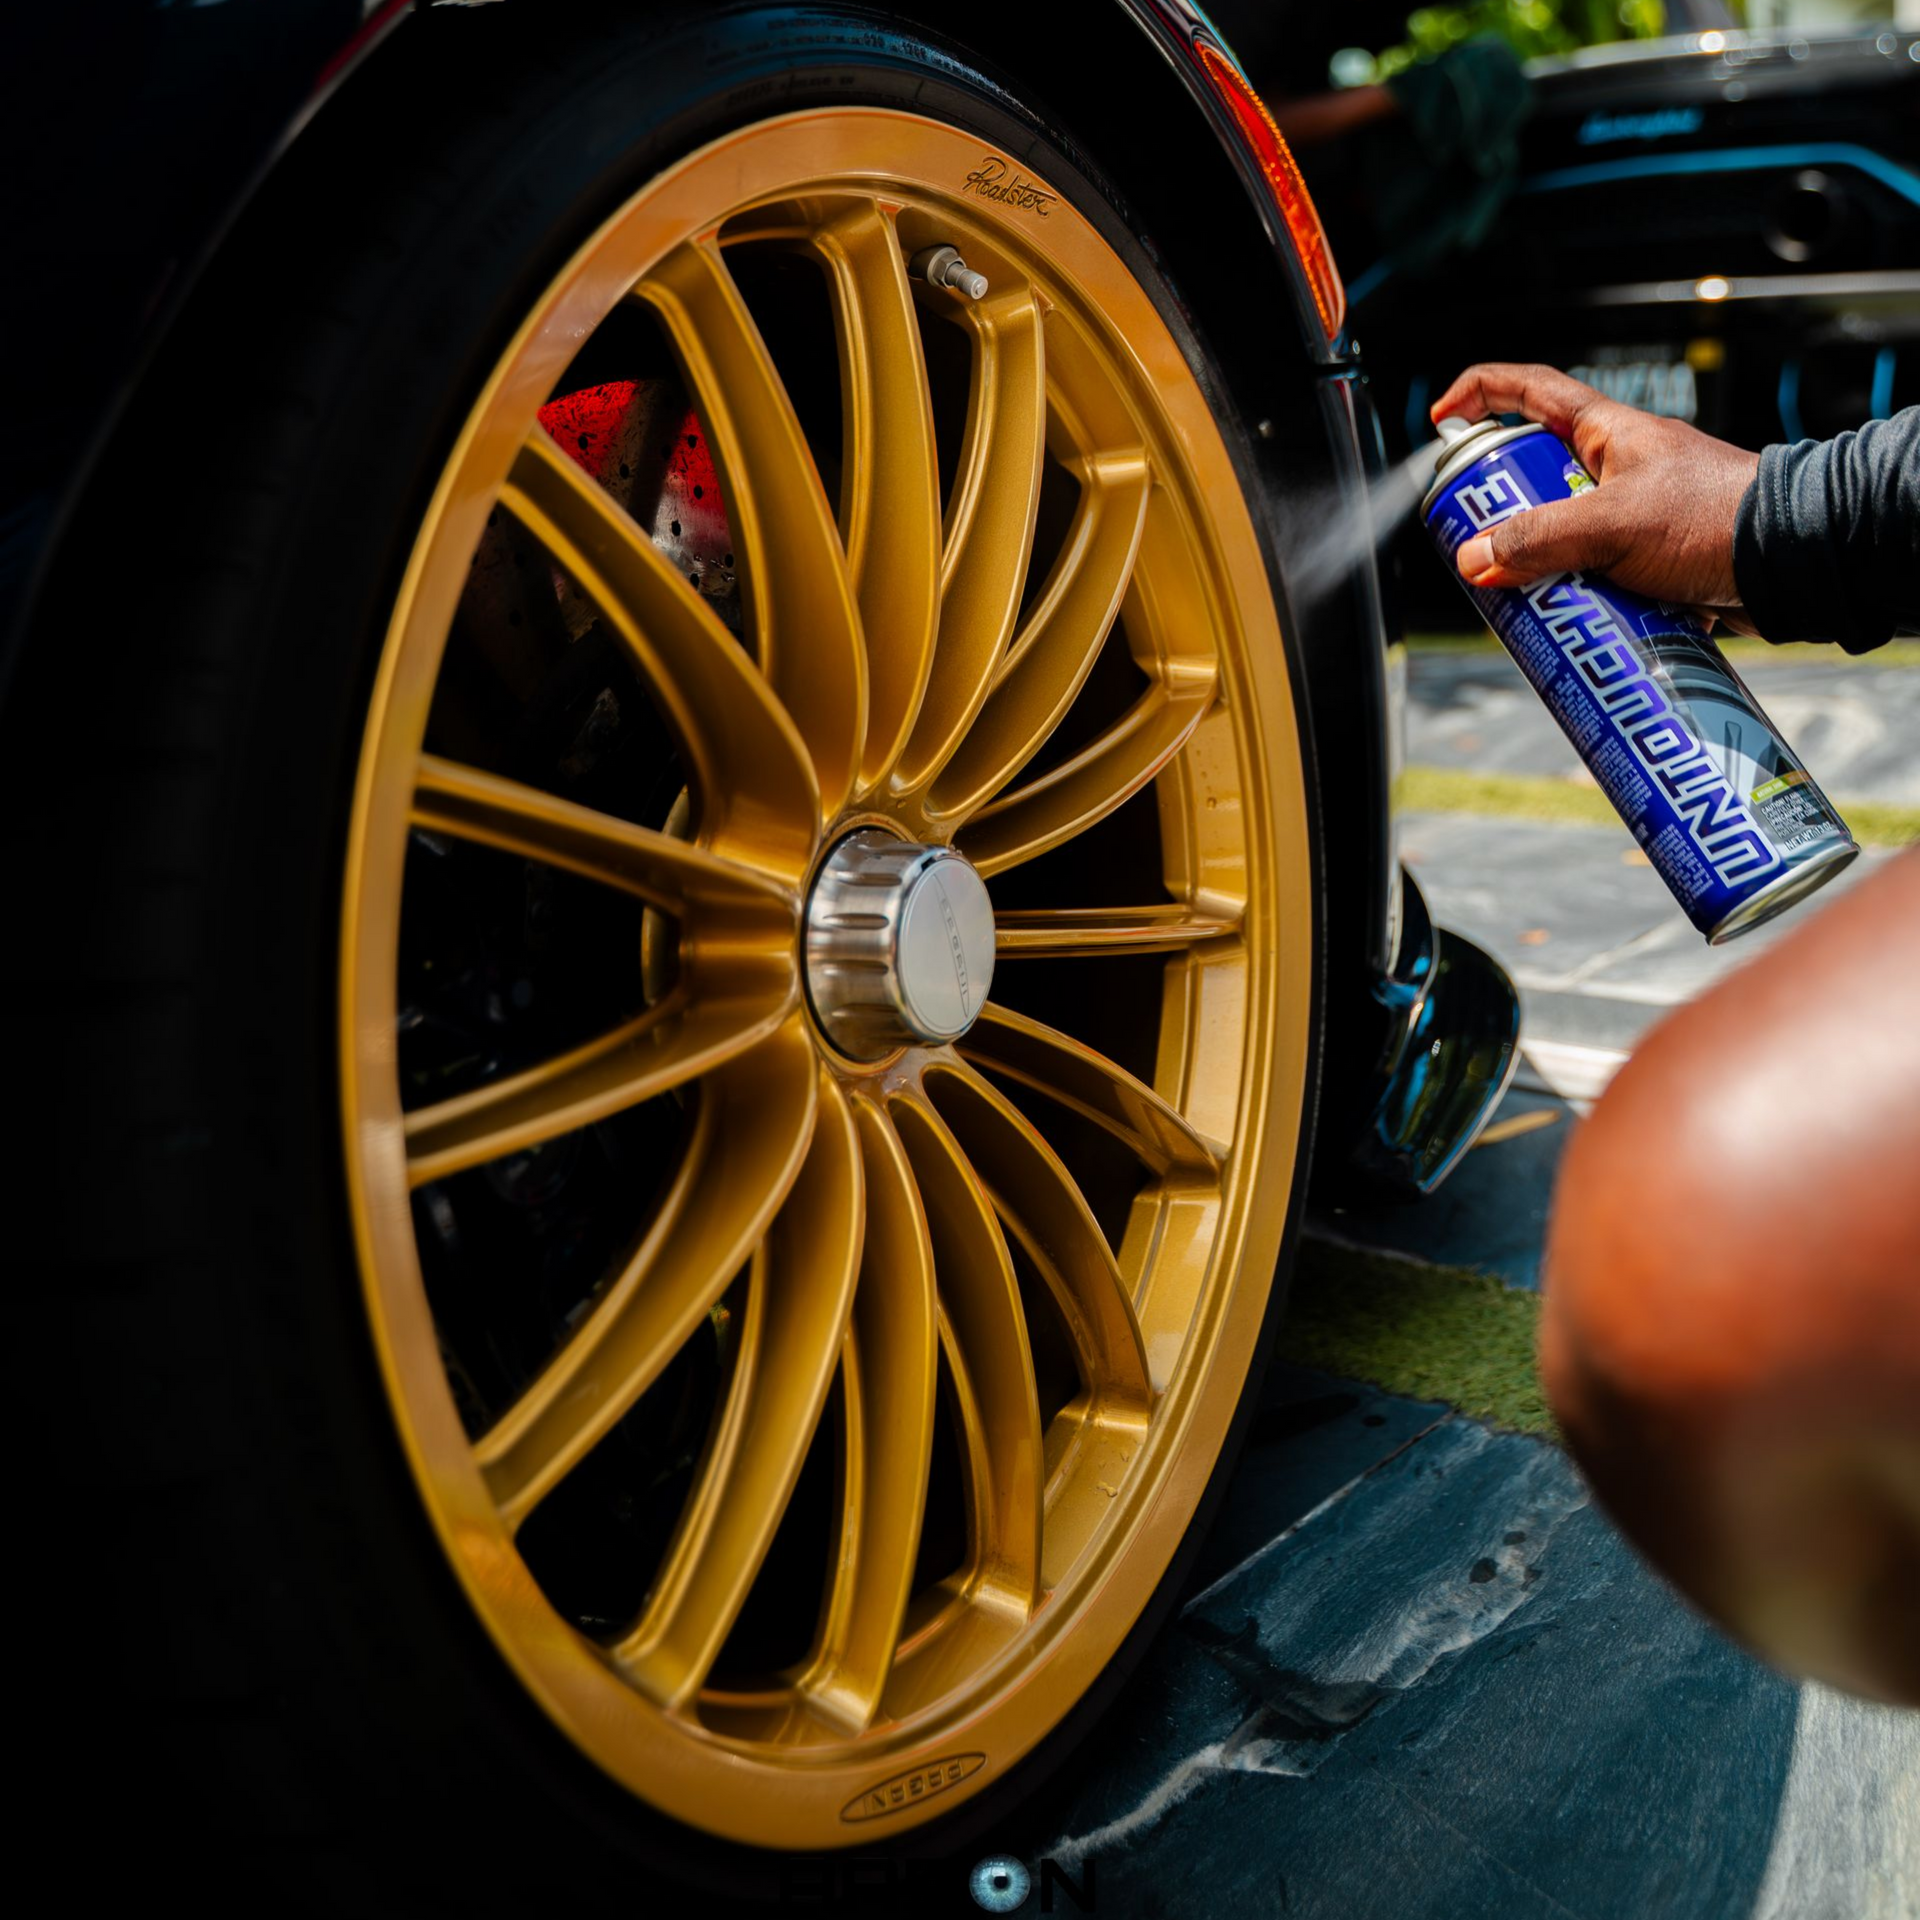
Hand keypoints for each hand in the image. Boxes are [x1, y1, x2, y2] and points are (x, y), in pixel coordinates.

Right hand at [1432, 363, 1760, 611]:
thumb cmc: (1716, 517)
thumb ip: (1539, 540)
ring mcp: (1630, 516)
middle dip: (1499, 519)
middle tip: (1477, 550)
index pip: (1529, 391)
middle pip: (1530, 482)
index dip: (1479, 396)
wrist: (1794, 560)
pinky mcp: (1646, 561)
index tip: (1441, 421)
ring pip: (1557, 538)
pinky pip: (1589, 578)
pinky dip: (1573, 600)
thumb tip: (1474, 560)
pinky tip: (1568, 624)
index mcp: (1606, 433)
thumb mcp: (1613, 524)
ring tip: (1526, 601)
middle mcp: (1614, 469)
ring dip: (1537, 572)